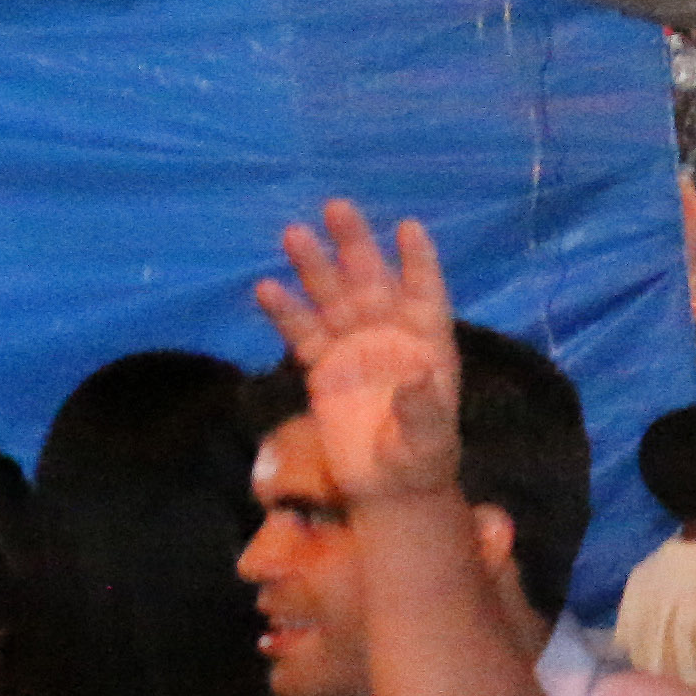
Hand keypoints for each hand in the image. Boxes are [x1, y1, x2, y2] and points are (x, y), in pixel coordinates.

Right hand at [248, 203, 463, 506]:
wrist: (389, 488)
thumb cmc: (421, 461)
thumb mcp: (428, 440)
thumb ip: (422, 409)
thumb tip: (417, 377)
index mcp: (429, 345)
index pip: (426, 293)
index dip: (419, 262)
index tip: (409, 227)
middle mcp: (391, 337)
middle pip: (373, 282)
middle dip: (356, 246)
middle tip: (337, 207)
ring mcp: (355, 349)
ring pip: (333, 299)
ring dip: (316, 267)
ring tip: (294, 233)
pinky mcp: (323, 368)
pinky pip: (303, 334)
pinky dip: (286, 313)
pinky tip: (267, 288)